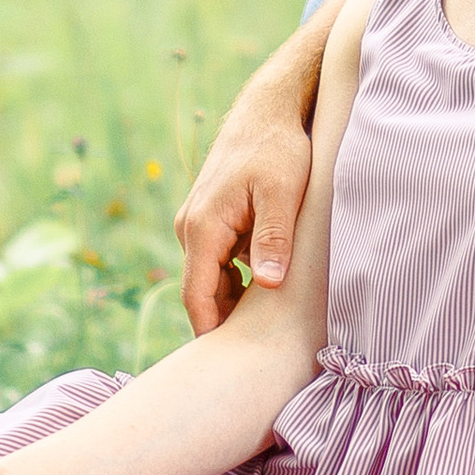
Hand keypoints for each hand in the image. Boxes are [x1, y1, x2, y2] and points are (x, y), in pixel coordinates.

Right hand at [177, 100, 315, 334]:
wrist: (268, 111)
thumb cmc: (277, 149)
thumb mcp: (282, 193)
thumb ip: (272, 239)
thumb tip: (267, 287)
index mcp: (203, 227)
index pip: (197, 295)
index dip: (211, 332)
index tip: (229, 363)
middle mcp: (192, 228)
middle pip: (203, 292)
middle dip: (226, 322)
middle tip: (257, 354)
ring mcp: (200, 224)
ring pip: (214, 278)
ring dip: (237, 299)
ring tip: (270, 326)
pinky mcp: (214, 221)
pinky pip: (222, 262)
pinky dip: (241, 278)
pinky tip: (270, 286)